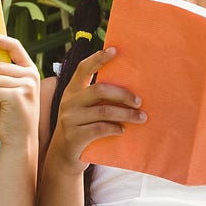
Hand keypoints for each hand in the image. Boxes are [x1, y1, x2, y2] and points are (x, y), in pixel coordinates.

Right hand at [45, 47, 145, 173]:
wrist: (64, 155)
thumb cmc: (83, 127)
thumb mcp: (84, 109)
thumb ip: (98, 99)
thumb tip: (132, 89)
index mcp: (72, 90)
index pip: (83, 69)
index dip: (98, 58)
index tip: (115, 50)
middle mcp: (69, 102)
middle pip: (99, 90)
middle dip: (123, 94)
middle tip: (140, 101)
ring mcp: (70, 119)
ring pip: (103, 111)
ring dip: (126, 114)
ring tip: (141, 118)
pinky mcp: (75, 136)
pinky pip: (100, 129)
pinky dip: (115, 129)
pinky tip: (123, 130)